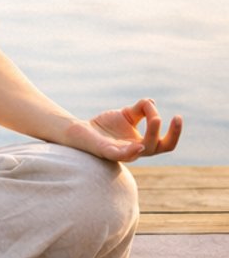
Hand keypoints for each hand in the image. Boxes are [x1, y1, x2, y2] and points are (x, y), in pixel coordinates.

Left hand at [63, 98, 183, 162]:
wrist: (80, 130)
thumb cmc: (106, 125)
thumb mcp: (127, 114)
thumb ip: (141, 109)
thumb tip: (152, 102)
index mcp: (143, 143)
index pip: (166, 143)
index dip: (176, 132)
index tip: (178, 116)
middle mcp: (136, 151)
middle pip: (160, 147)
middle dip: (171, 134)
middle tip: (171, 117)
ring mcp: (122, 153)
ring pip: (145, 149)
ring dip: (152, 134)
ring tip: (155, 119)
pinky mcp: (107, 152)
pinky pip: (121, 155)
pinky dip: (131, 151)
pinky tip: (139, 145)